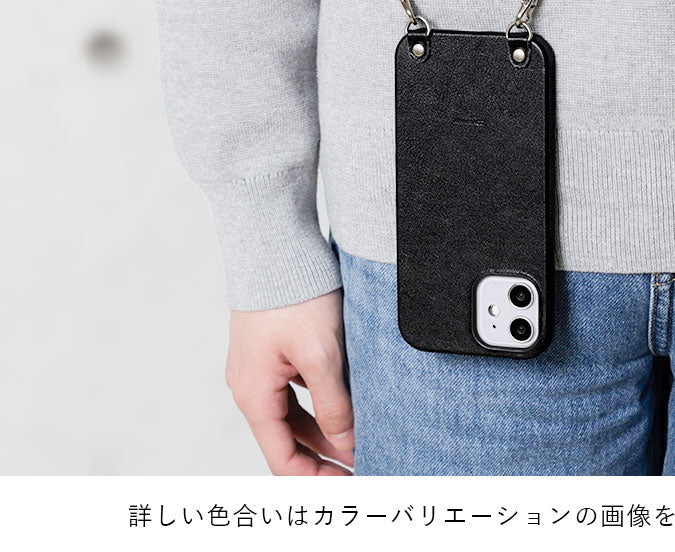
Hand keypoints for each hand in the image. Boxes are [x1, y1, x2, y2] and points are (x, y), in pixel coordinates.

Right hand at [226, 290, 353, 474]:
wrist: (276, 248)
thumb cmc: (295, 297)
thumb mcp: (322, 355)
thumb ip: (334, 405)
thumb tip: (346, 445)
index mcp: (255, 397)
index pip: (283, 460)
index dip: (316, 480)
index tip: (351, 485)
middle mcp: (250, 387)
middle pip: (288, 439)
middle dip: (324, 458)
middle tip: (364, 465)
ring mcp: (259, 367)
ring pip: (294, 413)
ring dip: (324, 430)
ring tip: (361, 440)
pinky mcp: (272, 349)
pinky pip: (294, 389)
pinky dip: (319, 403)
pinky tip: (347, 404)